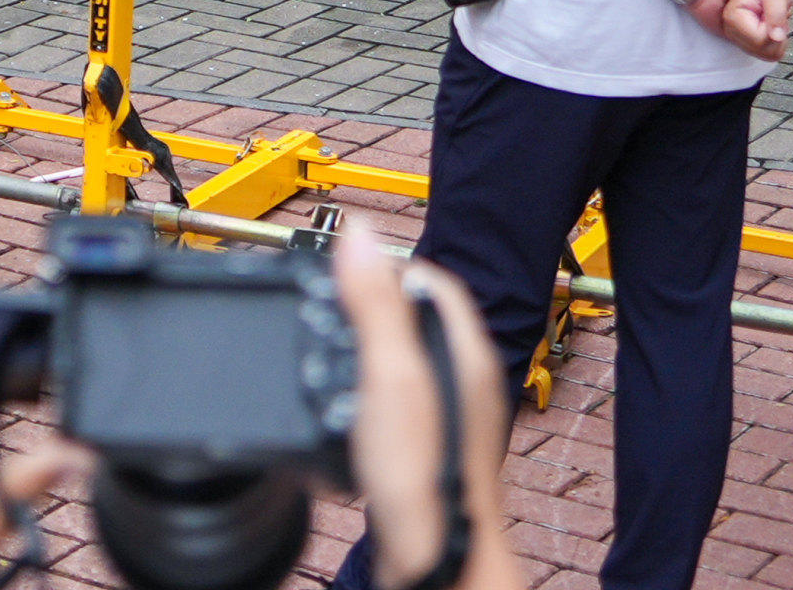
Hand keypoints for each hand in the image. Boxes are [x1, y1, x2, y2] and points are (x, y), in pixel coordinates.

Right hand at [332, 221, 511, 589]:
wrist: (433, 559)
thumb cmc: (423, 481)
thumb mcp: (389, 376)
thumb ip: (375, 306)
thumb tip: (360, 236)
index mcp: (464, 351)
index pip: (431, 279)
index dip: (386, 265)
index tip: (346, 269)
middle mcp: (462, 379)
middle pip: (413, 317)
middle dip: (367, 309)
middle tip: (328, 312)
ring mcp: (446, 416)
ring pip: (400, 362)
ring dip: (360, 357)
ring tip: (329, 365)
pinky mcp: (425, 449)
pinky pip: (391, 404)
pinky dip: (360, 401)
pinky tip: (341, 418)